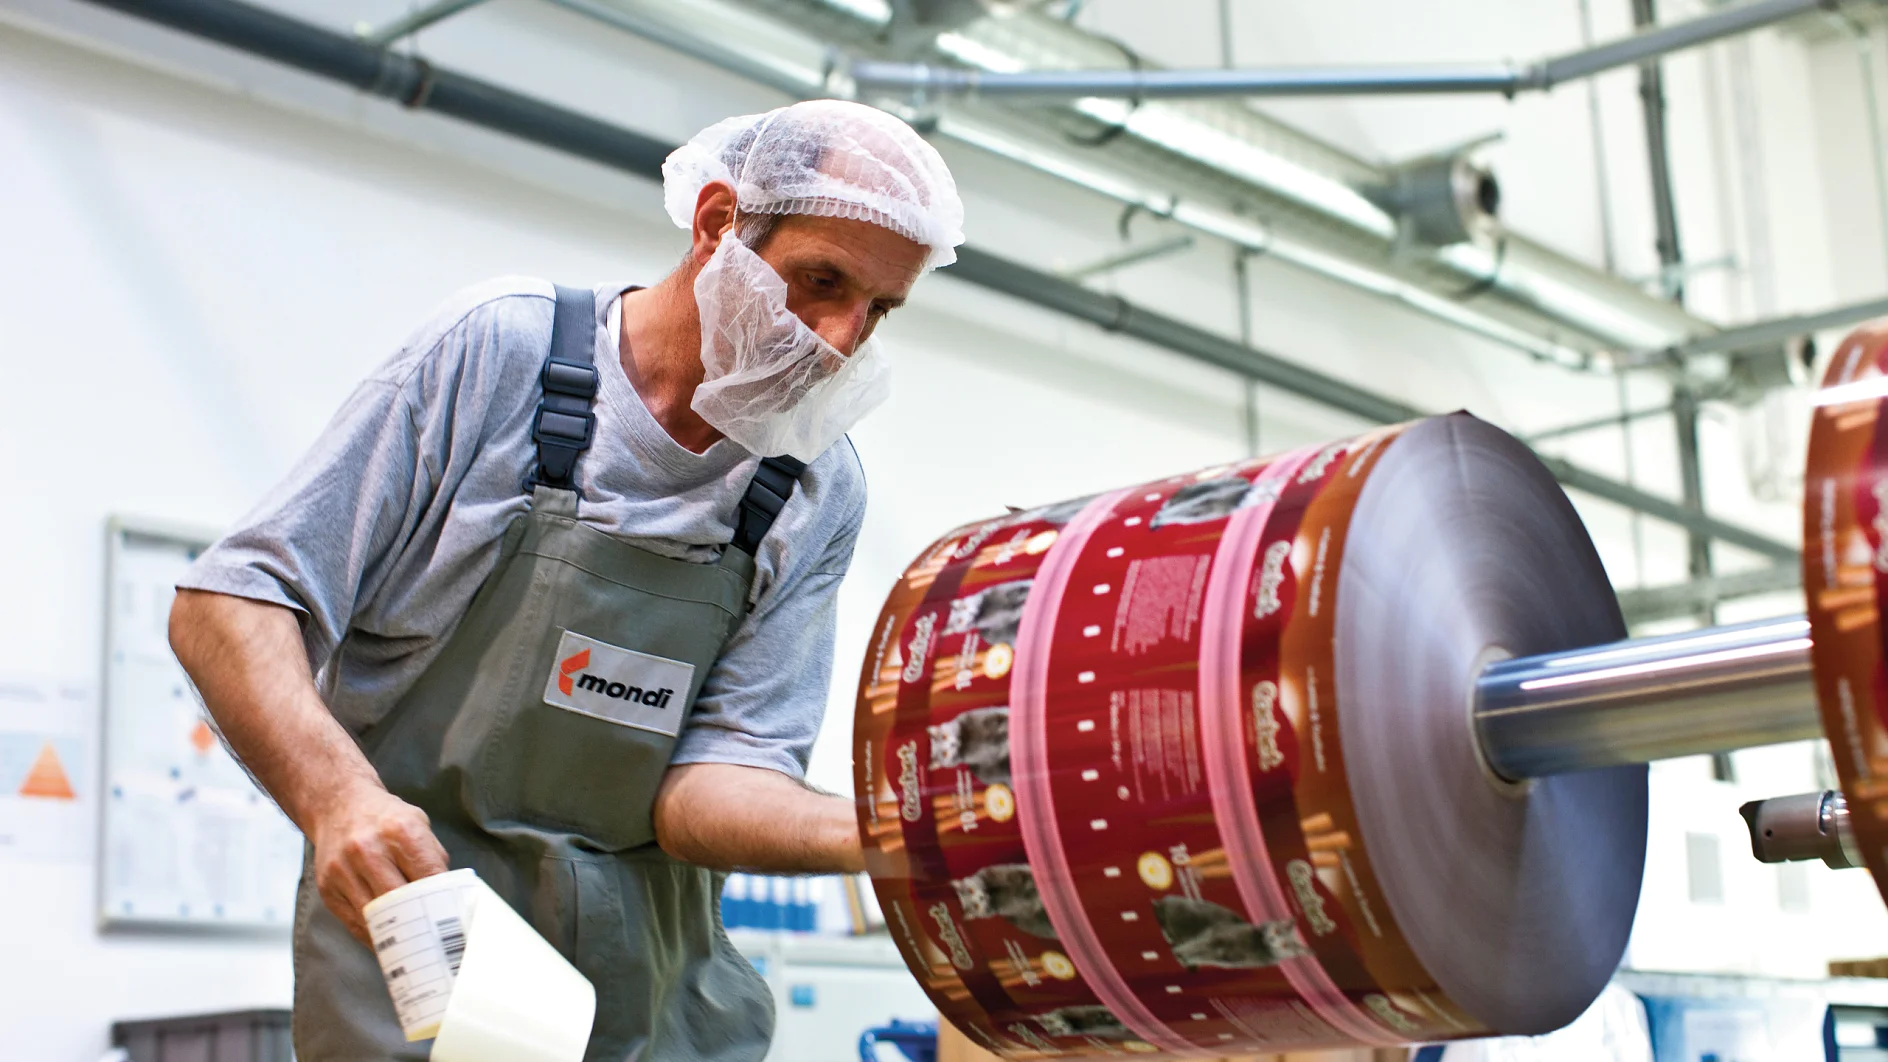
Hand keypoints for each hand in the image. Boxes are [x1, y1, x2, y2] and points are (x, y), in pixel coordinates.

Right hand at [309, 785, 450, 946]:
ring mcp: (343, 870)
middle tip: (436, 941)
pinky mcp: (327, 888)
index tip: (453, 921)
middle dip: (420, 924)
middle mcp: (368, 850)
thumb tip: (449, 898)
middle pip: (399, 902)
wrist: (338, 805)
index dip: (442, 902)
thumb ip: (433, 859)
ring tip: (415, 948)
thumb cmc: (385, 818)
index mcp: (400, 831)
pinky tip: (389, 943)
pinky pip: (354, 923)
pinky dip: (374, 936)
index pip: (428, 876)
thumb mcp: (418, 824)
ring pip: (374, 918)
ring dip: (396, 937)